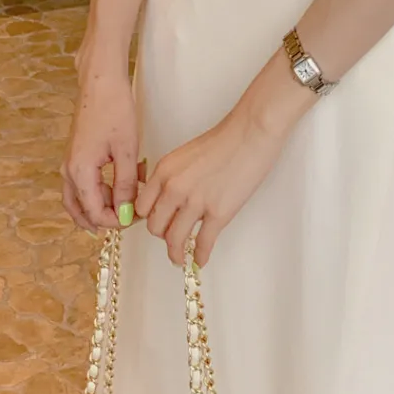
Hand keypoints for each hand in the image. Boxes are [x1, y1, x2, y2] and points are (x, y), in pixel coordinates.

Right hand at [63, 62, 141, 233]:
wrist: (100, 81)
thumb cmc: (113, 108)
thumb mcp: (126, 150)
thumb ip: (126, 185)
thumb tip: (126, 212)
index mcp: (80, 171)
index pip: (94, 213)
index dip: (116, 222)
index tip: (136, 217)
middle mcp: (69, 170)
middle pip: (80, 211)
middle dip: (105, 219)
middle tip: (129, 219)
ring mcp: (70, 163)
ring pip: (81, 199)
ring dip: (104, 205)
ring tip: (129, 200)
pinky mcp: (76, 155)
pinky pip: (85, 184)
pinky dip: (103, 190)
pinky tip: (126, 182)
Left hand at [142, 91, 287, 270]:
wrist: (250, 133)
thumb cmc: (223, 140)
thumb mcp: (185, 155)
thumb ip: (173, 176)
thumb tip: (170, 199)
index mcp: (164, 171)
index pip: (142, 206)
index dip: (147, 218)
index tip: (154, 224)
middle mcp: (174, 188)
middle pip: (155, 226)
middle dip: (162, 235)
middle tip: (170, 238)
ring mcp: (195, 202)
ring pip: (174, 239)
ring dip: (175, 253)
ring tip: (179, 257)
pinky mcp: (218, 213)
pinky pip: (202, 243)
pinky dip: (200, 256)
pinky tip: (200, 260)